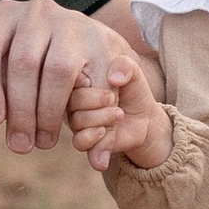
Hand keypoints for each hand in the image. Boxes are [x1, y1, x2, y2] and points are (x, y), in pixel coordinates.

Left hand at [0, 0, 129, 155]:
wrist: (81, 49)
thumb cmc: (29, 65)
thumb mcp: (1, 76)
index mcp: (5, 14)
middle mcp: (38, 11)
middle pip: (23, 62)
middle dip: (21, 111)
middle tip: (20, 145)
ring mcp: (73, 23)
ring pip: (58, 69)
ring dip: (49, 112)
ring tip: (44, 140)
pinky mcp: (104, 42)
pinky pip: (94, 79)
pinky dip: (87, 109)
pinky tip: (79, 131)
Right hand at [64, 53, 173, 175]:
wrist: (142, 115)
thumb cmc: (131, 88)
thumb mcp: (132, 71)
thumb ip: (125, 66)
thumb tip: (114, 78)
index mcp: (77, 79)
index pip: (66, 78)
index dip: (83, 81)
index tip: (96, 80)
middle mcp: (71, 101)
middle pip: (72, 101)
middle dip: (97, 99)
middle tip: (114, 98)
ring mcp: (74, 121)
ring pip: (77, 121)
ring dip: (102, 118)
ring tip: (119, 113)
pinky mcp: (82, 140)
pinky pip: (79, 141)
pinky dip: (95, 137)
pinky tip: (106, 131)